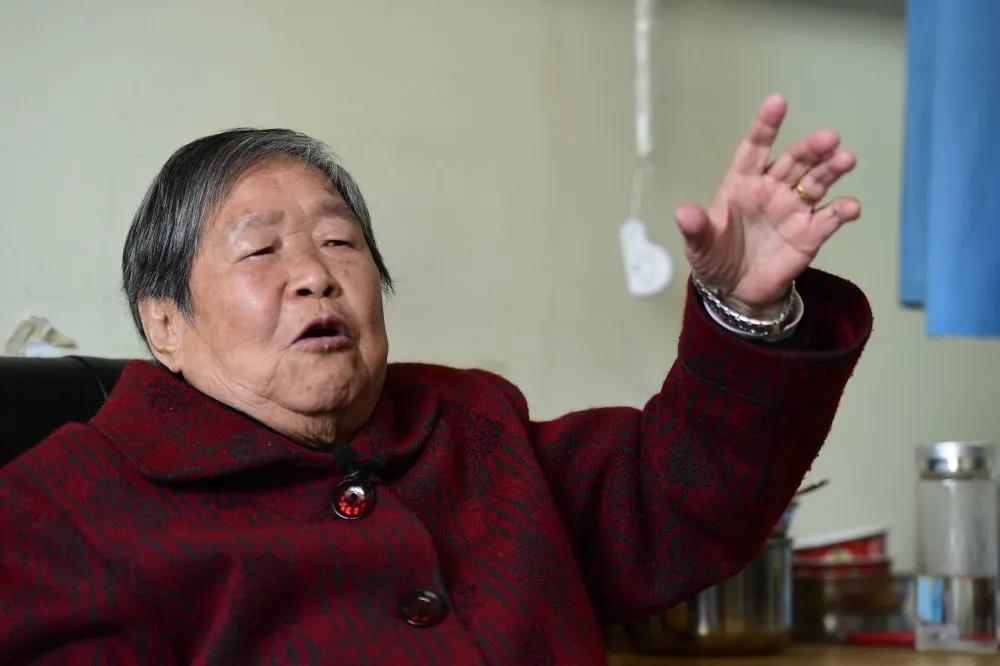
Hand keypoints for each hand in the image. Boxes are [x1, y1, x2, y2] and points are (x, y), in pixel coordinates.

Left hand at [675, 94, 860, 317]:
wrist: (735, 291)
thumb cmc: (715, 258)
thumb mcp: (699, 245)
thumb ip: (695, 228)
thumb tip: (683, 212)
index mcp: (743, 183)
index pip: (755, 148)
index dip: (766, 126)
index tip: (778, 102)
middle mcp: (772, 189)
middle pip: (795, 160)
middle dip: (811, 148)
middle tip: (828, 138)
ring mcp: (794, 209)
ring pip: (817, 181)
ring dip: (832, 169)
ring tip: (845, 159)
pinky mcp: (810, 234)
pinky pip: (830, 218)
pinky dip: (843, 211)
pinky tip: (850, 207)